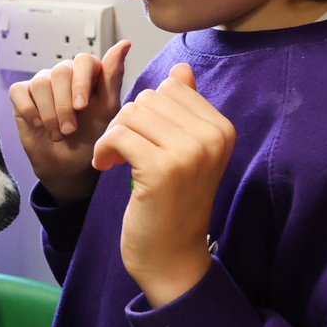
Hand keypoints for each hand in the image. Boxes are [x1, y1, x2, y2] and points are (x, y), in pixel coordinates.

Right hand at [9, 41, 130, 201]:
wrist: (69, 166)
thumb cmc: (92, 137)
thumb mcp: (107, 111)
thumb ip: (113, 78)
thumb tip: (124, 44)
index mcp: (88, 74)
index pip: (83, 60)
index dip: (80, 82)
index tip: (82, 107)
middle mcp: (64, 74)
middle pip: (60, 72)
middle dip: (64, 106)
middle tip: (70, 130)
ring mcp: (42, 82)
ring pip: (40, 83)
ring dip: (49, 114)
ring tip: (58, 134)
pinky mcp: (22, 94)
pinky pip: (20, 91)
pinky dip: (29, 111)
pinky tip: (38, 125)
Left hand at [93, 63, 235, 306]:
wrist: (173, 258)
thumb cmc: (175, 204)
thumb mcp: (186, 153)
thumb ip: (185, 110)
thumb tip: (182, 69)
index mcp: (222, 129)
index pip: (172, 88)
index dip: (148, 112)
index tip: (144, 139)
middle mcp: (212, 137)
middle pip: (149, 98)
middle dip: (129, 122)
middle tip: (125, 151)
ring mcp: (189, 153)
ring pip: (132, 113)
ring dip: (114, 135)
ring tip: (116, 159)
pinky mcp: (161, 169)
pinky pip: (119, 134)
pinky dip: (105, 149)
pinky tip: (107, 167)